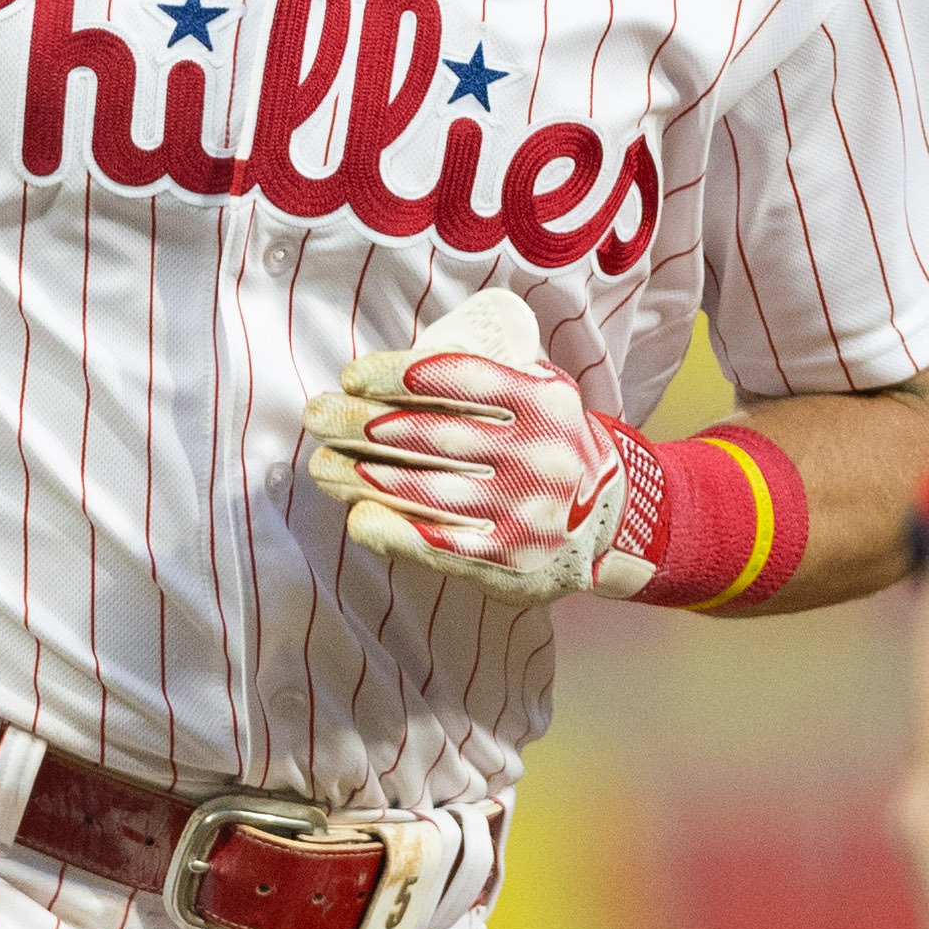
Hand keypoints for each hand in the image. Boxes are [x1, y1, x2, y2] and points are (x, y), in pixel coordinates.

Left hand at [306, 287, 647, 600]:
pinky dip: (393, 531)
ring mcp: (524, 511)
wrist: (611, 524)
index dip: (396, 375)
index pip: (459, 378)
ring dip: (361, 476)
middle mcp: (538, 456)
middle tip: (317, 414)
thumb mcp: (545, 396)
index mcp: (545, 403)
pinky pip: (440, 544)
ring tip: (321, 465)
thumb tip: (398, 368)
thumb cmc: (554, 448)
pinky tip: (357, 518)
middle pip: (431, 435)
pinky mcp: (509, 560)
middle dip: (361, 422)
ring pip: (426, 490)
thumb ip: (493, 375)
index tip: (351, 376)